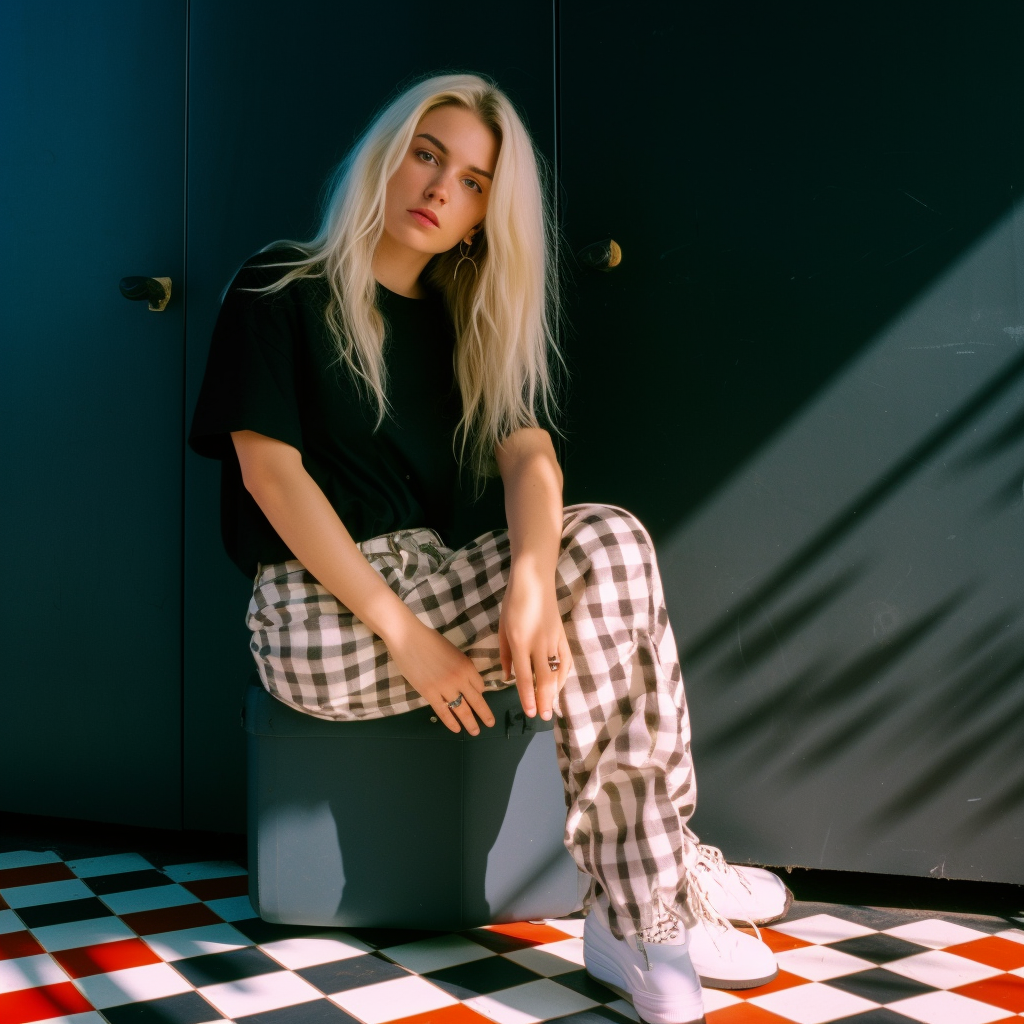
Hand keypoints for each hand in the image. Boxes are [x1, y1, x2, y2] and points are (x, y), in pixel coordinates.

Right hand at [387, 617, 495, 734]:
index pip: (480, 686)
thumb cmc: (429, 640)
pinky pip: (443, 712)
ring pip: (462, 710)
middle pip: (476, 701)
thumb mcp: (452, 651)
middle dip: (485, 714)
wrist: (408, 637)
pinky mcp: (429, 693)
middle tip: (490, 723)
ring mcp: (445, 687)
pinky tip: (456, 729)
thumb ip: (460, 666)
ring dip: (470, 723)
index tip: (479, 699)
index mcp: (467, 666)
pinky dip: (451, 722)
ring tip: (475, 731)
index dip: (480, 694)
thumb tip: (464, 680)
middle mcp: (460, 678)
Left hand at [498, 563, 571, 719]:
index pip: (525, 676)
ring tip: (551, 707)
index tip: (529, 712)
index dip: (527, 697)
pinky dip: (563, 675)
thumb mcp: (502, 628)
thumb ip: (505, 655)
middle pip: (543, 679)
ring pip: (555, 672)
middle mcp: (538, 644)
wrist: (534, 580)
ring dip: (553, 692)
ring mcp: (552, 640)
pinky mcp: (561, 635)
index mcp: (520, 642)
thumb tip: (507, 677)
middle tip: (543, 717)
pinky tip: (559, 685)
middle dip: (543, 701)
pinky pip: (564, 660)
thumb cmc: (513, 602)